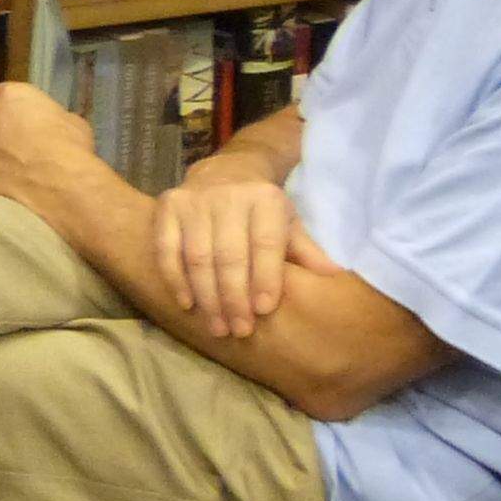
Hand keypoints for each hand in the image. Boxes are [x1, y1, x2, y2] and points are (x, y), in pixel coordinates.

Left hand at [0, 81, 117, 226]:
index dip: (13, 109)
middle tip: (20, 146)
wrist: (56, 182)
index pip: (2, 95)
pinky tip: (7, 184)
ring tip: (15, 169)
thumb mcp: (71, 121)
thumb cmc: (68, 146)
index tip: (23, 121)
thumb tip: (50, 125)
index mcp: (10, 95)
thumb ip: (50, 118)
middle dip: (1, 130)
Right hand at [153, 169, 300, 340]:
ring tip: (217, 327)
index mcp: (264, 199)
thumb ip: (305, 249)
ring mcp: (193, 201)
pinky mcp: (167, 208)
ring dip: (207, 296)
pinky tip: (188, 304)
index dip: (264, 277)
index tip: (263, 310)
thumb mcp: (288, 221)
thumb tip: (333, 273)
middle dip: (233, 296)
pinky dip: (175, 279)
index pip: (264, 243)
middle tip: (239, 330)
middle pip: (229, 255)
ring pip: (198, 257)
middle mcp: (227, 197)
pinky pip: (167, 249)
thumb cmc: (262, 208)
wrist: (224, 171)